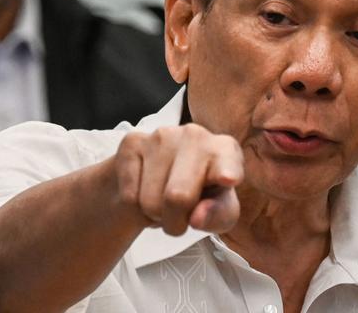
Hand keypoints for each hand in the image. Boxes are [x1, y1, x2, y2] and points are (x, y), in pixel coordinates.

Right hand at [115, 123, 243, 235]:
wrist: (163, 180)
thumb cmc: (202, 197)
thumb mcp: (220, 213)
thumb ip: (217, 216)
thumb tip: (196, 218)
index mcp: (225, 150)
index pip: (226, 163)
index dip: (226, 172)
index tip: (228, 179)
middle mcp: (195, 135)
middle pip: (178, 197)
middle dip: (175, 222)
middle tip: (179, 216)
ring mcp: (161, 135)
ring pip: (150, 201)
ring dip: (155, 214)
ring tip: (163, 200)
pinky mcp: (132, 142)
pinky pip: (129, 196)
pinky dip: (135, 206)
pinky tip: (146, 190)